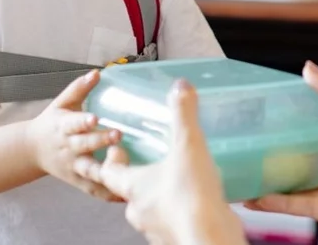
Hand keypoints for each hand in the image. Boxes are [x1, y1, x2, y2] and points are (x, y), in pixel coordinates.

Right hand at [26, 69, 122, 201]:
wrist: (31, 149)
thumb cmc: (53, 123)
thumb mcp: (62, 104)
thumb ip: (79, 89)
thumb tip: (97, 72)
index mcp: (64, 126)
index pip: (74, 123)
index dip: (84, 121)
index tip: (95, 118)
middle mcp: (68, 147)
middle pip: (84, 145)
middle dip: (100, 141)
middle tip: (118, 136)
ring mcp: (72, 166)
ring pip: (89, 170)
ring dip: (106, 171)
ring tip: (125, 172)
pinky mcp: (77, 180)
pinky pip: (92, 190)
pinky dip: (107, 194)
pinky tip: (125, 197)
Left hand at [73, 80, 246, 244]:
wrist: (209, 238)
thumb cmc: (191, 199)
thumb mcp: (188, 147)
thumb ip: (183, 115)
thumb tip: (180, 88)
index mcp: (134, 188)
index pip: (108, 173)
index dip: (108, 160)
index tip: (111, 149)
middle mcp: (140, 211)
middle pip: (130, 190)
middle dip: (138, 176)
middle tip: (147, 161)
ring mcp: (156, 228)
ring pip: (151, 208)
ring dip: (159, 194)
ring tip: (175, 178)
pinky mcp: (176, 236)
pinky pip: (172, 220)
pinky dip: (178, 209)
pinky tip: (195, 199)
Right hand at [243, 61, 317, 220]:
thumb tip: (307, 68)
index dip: (301, 135)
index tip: (274, 128)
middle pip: (308, 169)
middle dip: (280, 166)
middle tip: (252, 157)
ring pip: (300, 192)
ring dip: (270, 189)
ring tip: (243, 182)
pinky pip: (302, 208)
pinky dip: (277, 204)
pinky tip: (254, 198)